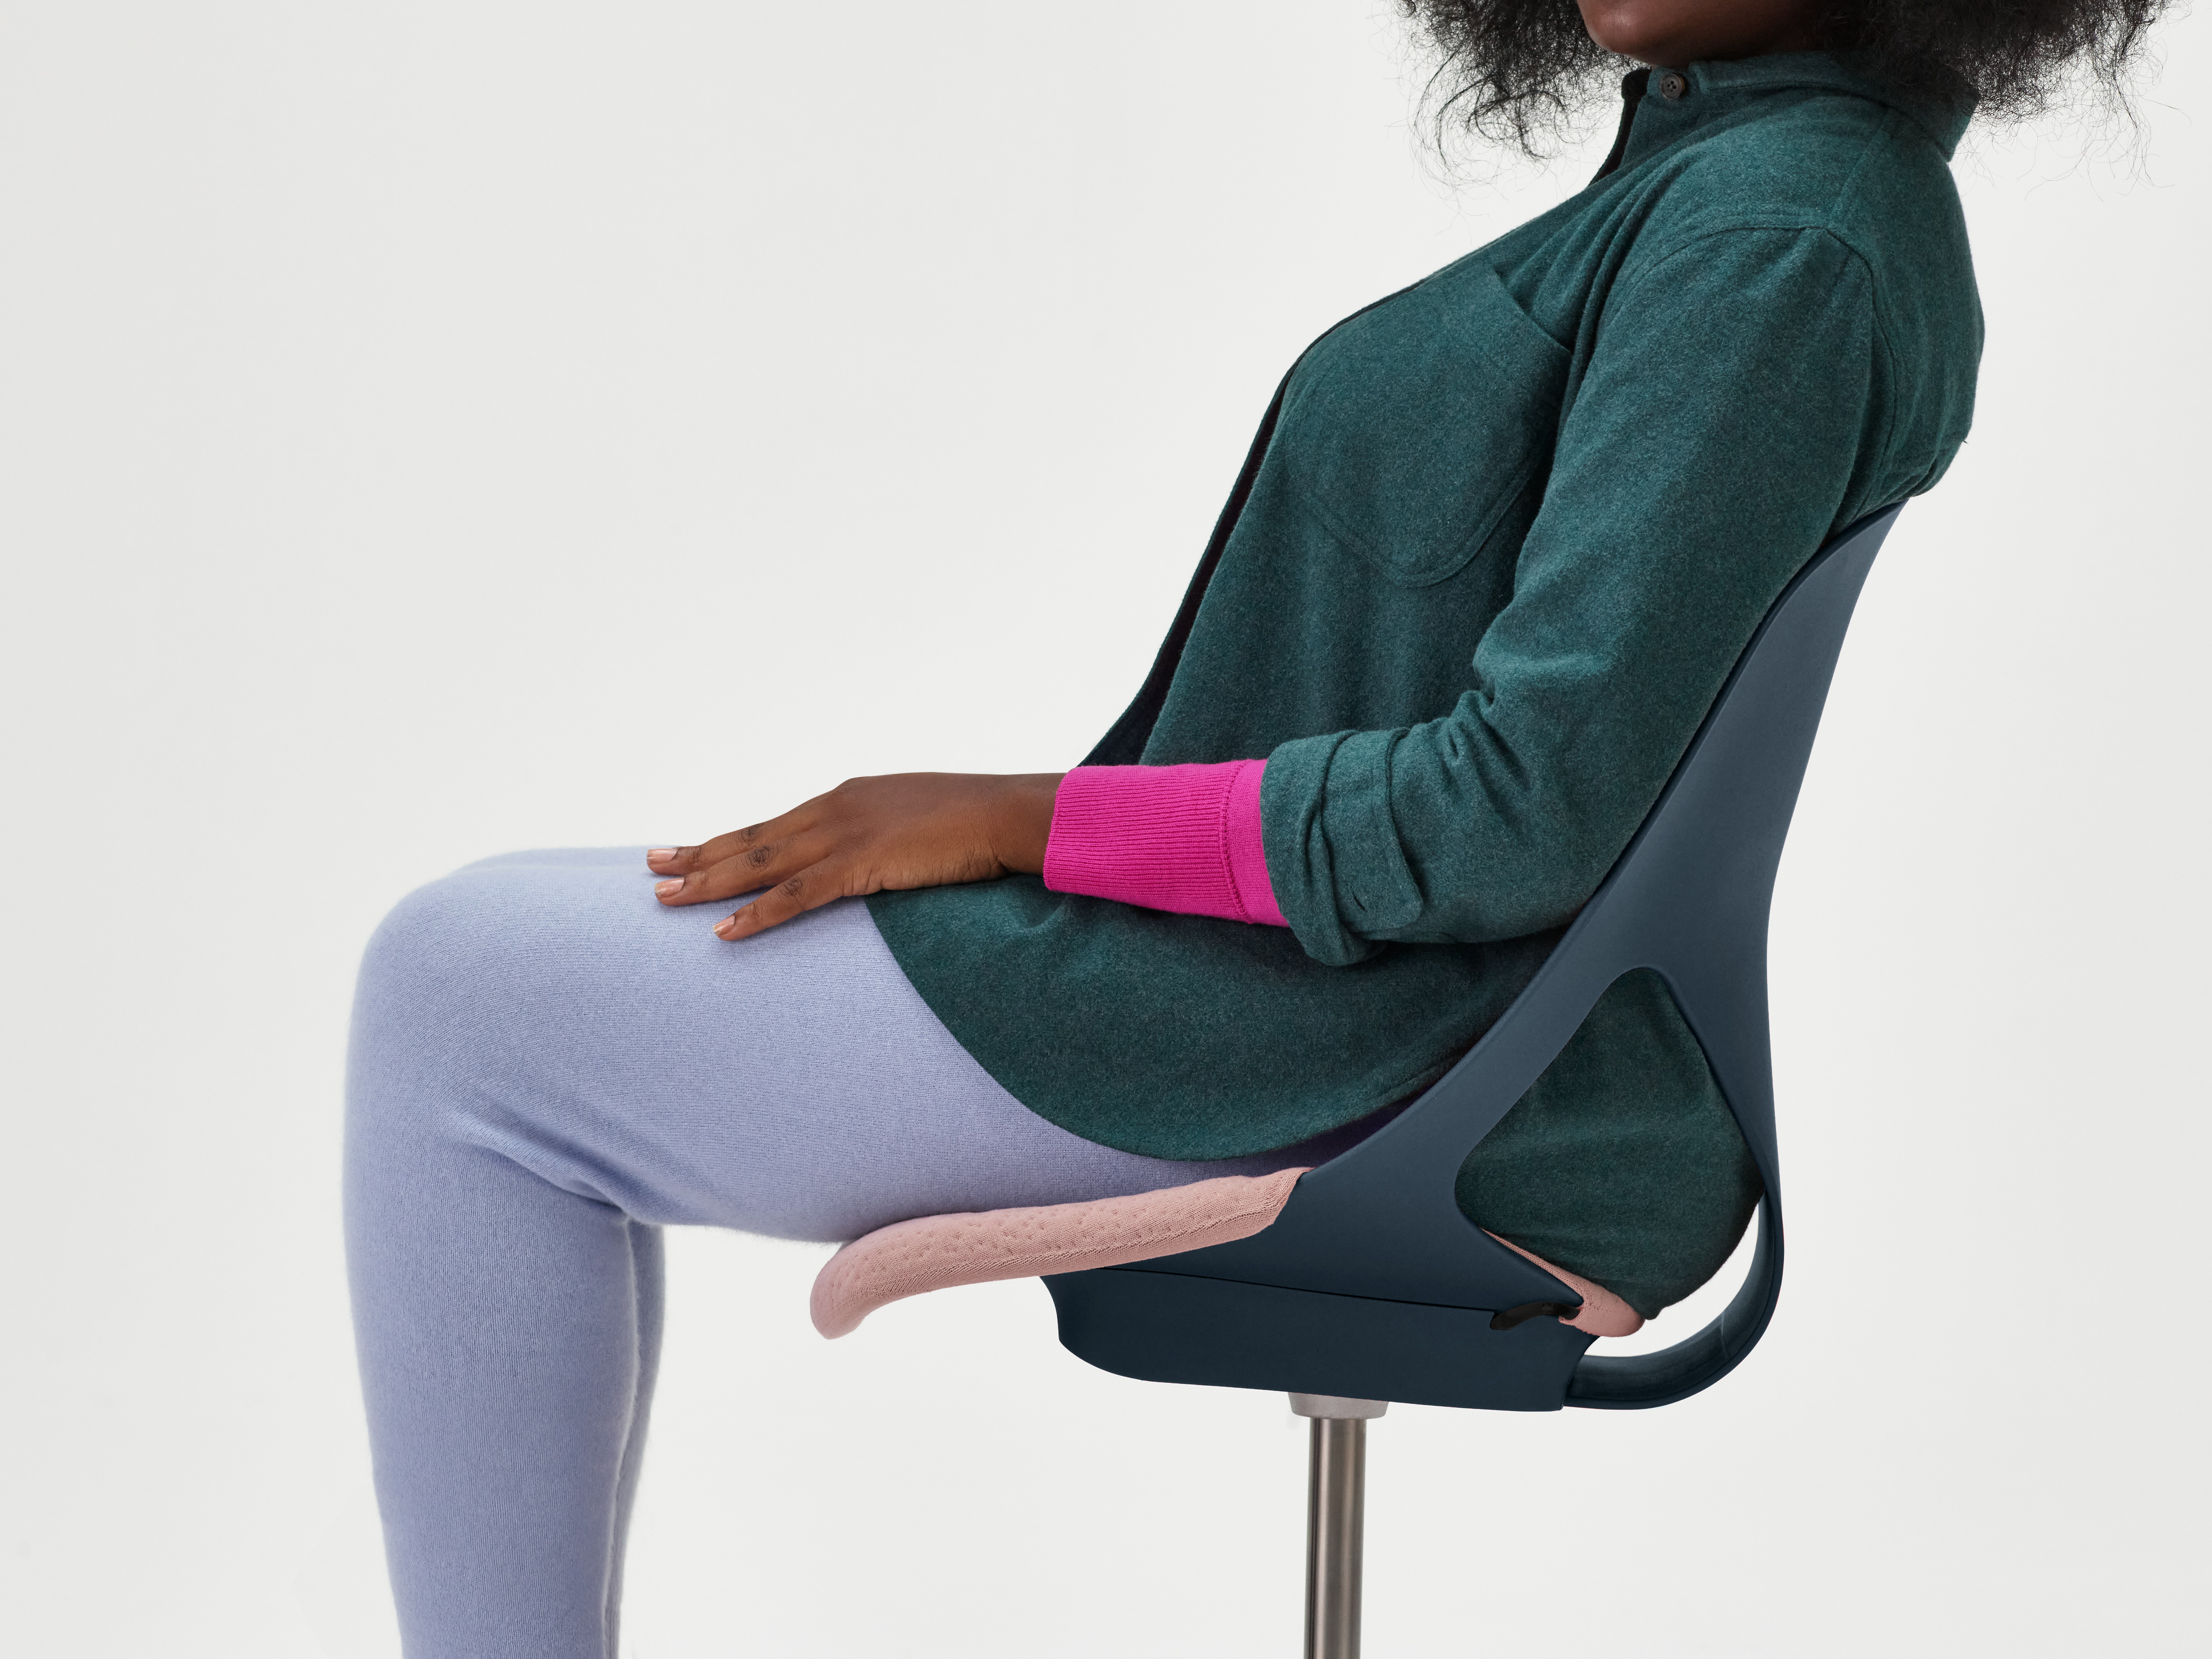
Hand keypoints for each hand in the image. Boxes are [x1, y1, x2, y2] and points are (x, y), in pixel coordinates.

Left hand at [646, 772, 1063, 940]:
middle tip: (651, 865)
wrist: (1011, 812)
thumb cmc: (977, 822)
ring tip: (664, 895)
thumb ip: (885, 838)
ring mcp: (847, 833)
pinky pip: (797, 894)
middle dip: (699, 854)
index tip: (688, 848)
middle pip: (753, 838)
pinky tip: (724, 930)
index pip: (774, 824)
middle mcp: (836, 809)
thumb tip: (875, 860)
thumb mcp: (917, 822)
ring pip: (761, 861)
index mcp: (849, 799)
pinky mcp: (863, 862)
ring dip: (709, 881)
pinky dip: (758, 913)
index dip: (728, 840)